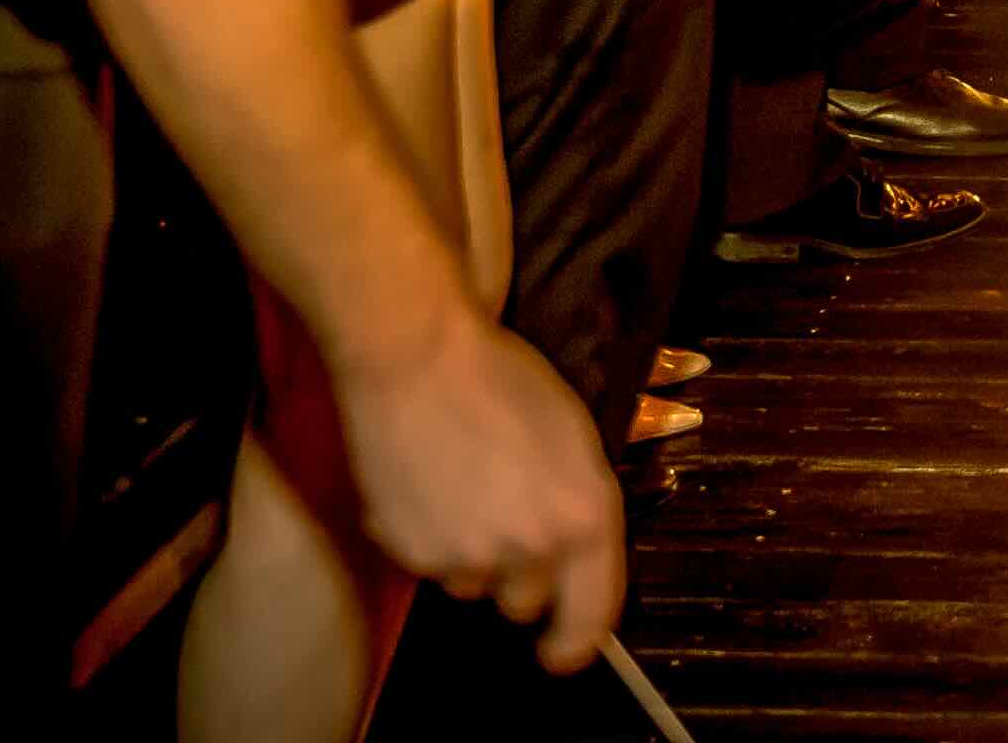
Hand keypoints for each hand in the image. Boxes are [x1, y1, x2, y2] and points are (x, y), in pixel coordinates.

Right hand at [334, 307, 626, 670]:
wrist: (420, 358)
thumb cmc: (503, 380)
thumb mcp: (572, 438)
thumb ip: (578, 504)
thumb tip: (572, 553)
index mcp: (584, 516)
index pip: (592, 612)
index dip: (578, 639)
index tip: (564, 648)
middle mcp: (533, 547)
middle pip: (526, 602)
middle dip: (517, 574)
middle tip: (501, 519)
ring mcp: (469, 556)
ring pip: (473, 584)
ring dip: (471, 556)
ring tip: (461, 488)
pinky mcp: (414, 554)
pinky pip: (429, 565)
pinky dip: (427, 538)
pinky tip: (426, 485)